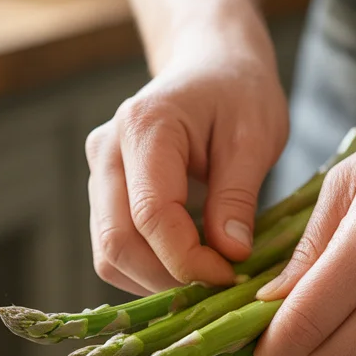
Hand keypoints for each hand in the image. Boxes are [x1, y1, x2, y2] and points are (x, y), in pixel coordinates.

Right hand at [85, 33, 288, 293]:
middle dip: (169, 280)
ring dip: (158, 281)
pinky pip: (116, 248)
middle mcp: (107, 151)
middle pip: (117, 242)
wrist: (212, 66)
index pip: (151, 215)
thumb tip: (231, 255)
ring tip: (210, 278)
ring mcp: (99, 173)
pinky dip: (151, 270)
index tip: (232, 277)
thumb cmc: (239, 93)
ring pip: (110, 254)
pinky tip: (192, 264)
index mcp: (145, 126)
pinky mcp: (104, 194)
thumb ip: (238, 195)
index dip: (189, 260)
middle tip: (222, 288)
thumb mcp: (256, 135)